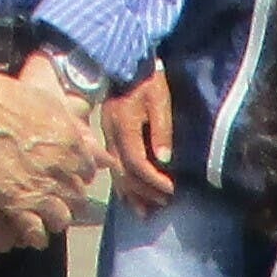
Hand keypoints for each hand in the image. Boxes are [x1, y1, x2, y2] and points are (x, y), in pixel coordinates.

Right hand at [0, 36, 104, 238]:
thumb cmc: (7, 97)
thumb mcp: (51, 102)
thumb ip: (76, 128)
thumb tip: (98, 148)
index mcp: (73, 145)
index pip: (89, 172)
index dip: (77, 175)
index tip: (67, 176)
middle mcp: (63, 170)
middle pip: (78, 198)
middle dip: (69, 200)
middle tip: (55, 199)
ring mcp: (41, 189)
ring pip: (61, 219)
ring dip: (54, 219)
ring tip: (45, 218)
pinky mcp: (16, 202)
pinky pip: (35, 231)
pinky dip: (35, 235)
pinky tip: (30, 234)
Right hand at [103, 69, 179, 213]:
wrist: (126, 65)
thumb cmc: (147, 81)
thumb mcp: (159, 100)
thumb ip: (162, 129)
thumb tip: (164, 159)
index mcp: (123, 125)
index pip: (137, 162)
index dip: (153, 180)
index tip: (170, 190)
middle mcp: (111, 134)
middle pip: (124, 173)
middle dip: (145, 191)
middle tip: (165, 201)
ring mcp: (106, 137)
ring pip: (115, 174)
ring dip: (131, 194)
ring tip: (147, 211)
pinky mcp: (107, 138)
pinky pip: (112, 168)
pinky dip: (121, 186)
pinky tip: (129, 200)